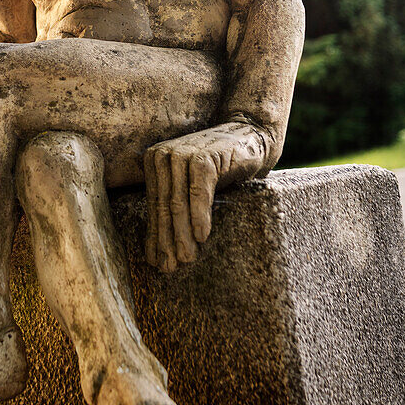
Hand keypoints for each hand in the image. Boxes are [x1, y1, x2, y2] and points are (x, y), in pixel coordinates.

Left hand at [143, 122, 267, 271]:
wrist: (249, 136)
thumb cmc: (220, 167)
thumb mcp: (191, 187)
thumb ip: (175, 208)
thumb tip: (157, 253)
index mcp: (155, 162)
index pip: (155, 205)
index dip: (156, 236)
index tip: (158, 263)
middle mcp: (164, 155)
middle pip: (165, 205)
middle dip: (167, 239)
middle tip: (170, 268)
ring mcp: (182, 153)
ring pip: (178, 201)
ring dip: (182, 233)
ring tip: (186, 258)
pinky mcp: (203, 156)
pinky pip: (198, 191)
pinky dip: (199, 214)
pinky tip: (202, 236)